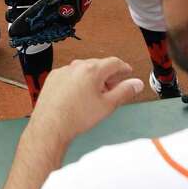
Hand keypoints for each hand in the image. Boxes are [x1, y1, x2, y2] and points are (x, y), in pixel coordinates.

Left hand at [29, 57, 143, 144]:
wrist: (50, 126)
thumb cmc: (76, 117)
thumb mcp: (108, 105)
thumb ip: (125, 92)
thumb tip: (136, 83)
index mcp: (92, 70)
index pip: (114, 62)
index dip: (123, 67)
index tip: (127, 72)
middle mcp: (76, 66)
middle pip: (98, 65)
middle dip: (108, 75)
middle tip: (113, 87)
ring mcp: (63, 71)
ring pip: (83, 70)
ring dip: (92, 78)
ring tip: (96, 94)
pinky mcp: (53, 78)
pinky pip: (70, 75)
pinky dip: (78, 81)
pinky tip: (79, 96)